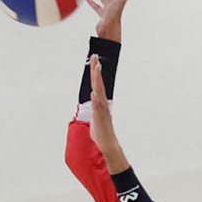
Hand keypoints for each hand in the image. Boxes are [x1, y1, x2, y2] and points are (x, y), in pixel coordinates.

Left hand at [87, 56, 128, 171]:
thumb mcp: (95, 116)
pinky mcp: (101, 119)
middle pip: (99, 84)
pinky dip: (96, 99)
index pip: (97, 84)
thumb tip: (93, 97)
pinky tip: (94, 92)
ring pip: (99, 92)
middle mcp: (103, 104)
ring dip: (97, 81)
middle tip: (94, 56)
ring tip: (96, 68)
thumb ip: (95, 105)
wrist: (108, 145)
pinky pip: (98, 107)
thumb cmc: (101, 132)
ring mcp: (102, 111)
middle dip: (96, 70)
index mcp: (100, 103)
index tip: (94, 60)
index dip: (95, 72)